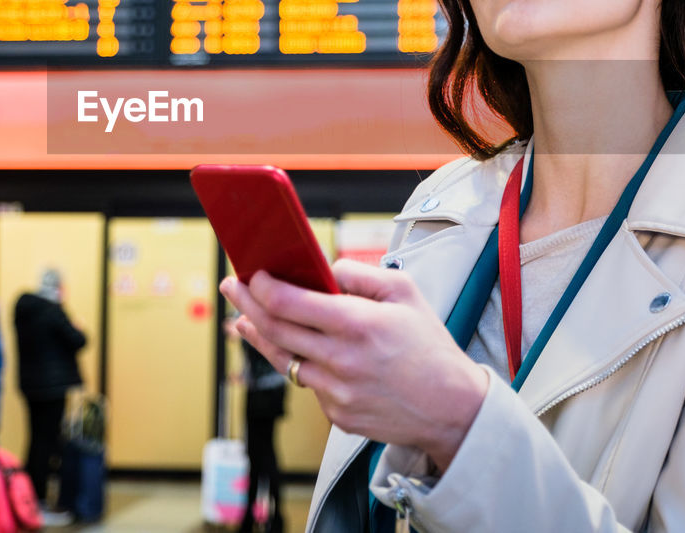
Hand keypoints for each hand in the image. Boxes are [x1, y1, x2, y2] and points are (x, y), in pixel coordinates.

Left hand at [219, 259, 488, 470]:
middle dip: (245, 304)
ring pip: (282, 360)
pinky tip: (292, 349)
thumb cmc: (429, 346)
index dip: (260, 286)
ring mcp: (336, 392)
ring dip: (259, 336)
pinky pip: (308, 384)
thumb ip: (359, 273)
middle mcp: (340, 360)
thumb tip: (323, 269)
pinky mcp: (338, 415)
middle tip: (232, 288)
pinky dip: (298, 364)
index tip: (251, 273)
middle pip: (274, 329)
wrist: (452, 407)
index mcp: (356, 324)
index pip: (287, 302)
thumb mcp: (404, 292)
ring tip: (244, 319)